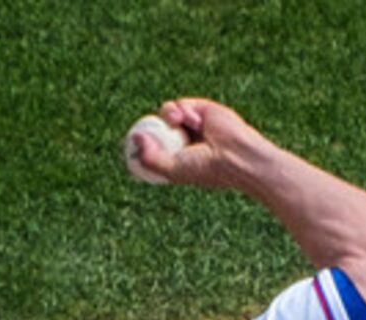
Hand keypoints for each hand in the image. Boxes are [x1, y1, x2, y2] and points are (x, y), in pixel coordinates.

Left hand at [131, 97, 276, 189]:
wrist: (234, 155)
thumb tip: (135, 138)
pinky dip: (183, 109)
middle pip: (158, 127)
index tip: (132, 143)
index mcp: (176, 158)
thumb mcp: (173, 169)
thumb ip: (150, 158)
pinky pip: (181, 103)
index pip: (153, 147)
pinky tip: (193, 120)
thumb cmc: (206, 167)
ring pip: (167, 113)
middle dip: (152, 128)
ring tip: (177, 122)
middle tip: (147, 131)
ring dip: (168, 115)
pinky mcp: (200, 109)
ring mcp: (191, 124)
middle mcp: (183, 140)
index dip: (143, 143)